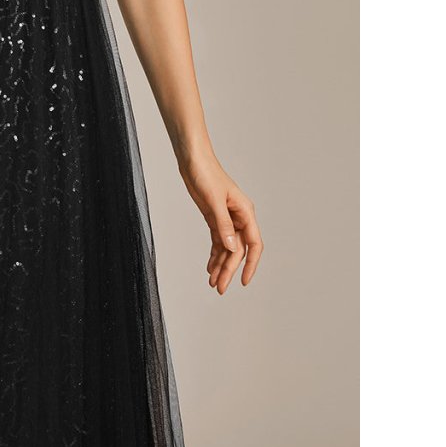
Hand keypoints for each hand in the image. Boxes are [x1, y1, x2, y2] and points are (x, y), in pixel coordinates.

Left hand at [177, 150, 262, 293]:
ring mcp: (226, 218)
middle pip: (237, 250)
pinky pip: (217, 240)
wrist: (192, 158)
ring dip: (220, 265)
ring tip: (213, 282)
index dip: (250, 264)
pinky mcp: (214, 217)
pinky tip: (210, 267)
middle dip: (229, 270)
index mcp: (245, 211)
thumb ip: (223, 224)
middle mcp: (239, 217)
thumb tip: (232, 247)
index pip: (253, 244)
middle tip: (219, 288)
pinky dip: (214, 254)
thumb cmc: (205, 173)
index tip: (243, 281)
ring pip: (227, 248)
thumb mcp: (213, 200)